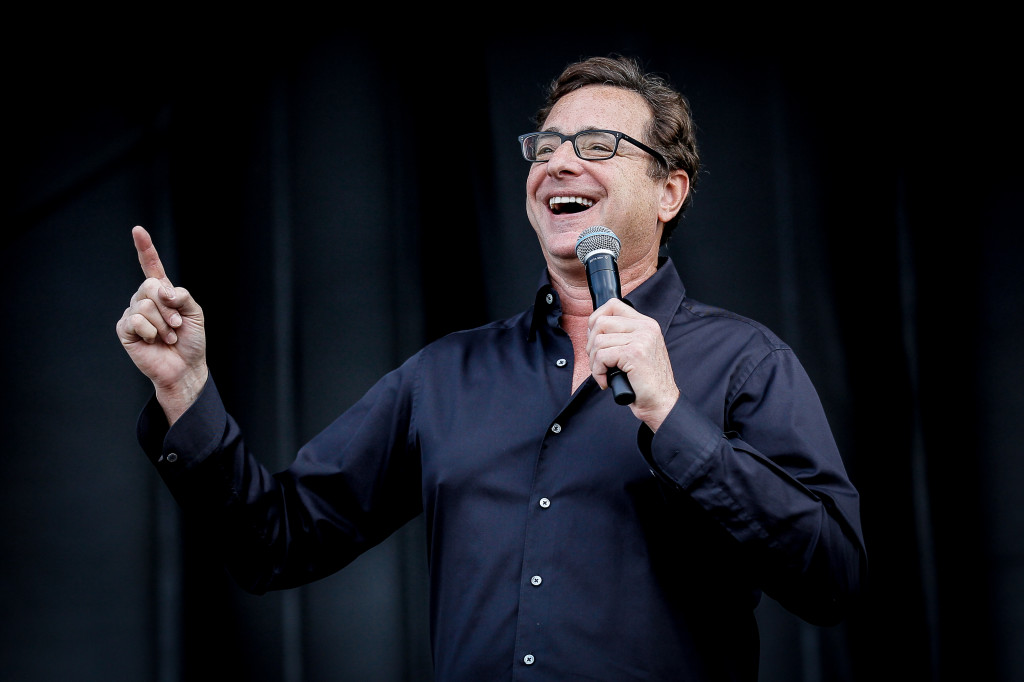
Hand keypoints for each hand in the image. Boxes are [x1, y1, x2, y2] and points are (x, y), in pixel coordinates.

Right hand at [115, 226, 207, 423]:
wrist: (186, 367)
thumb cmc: (191, 341)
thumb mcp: (195, 313)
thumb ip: (182, 296)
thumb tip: (163, 290)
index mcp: (163, 292)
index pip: (151, 266)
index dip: (145, 248)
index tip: (138, 230)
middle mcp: (145, 299)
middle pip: (150, 285)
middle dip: (169, 306)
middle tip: (177, 324)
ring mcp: (134, 313)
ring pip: (145, 304)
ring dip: (164, 323)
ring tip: (169, 336)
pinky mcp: (126, 330)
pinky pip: (136, 320)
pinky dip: (151, 331)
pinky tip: (155, 341)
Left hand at [586, 298, 678, 429]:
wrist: (661, 402)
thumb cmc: (645, 382)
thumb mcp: (636, 350)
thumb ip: (621, 336)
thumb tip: (593, 328)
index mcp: (646, 324)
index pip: (612, 304)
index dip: (595, 319)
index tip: (594, 338)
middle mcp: (645, 327)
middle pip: (600, 322)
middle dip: (591, 344)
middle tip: (599, 362)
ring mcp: (641, 339)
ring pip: (598, 341)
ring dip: (594, 362)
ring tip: (604, 373)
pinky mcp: (634, 353)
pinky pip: (601, 356)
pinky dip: (598, 371)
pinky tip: (606, 381)